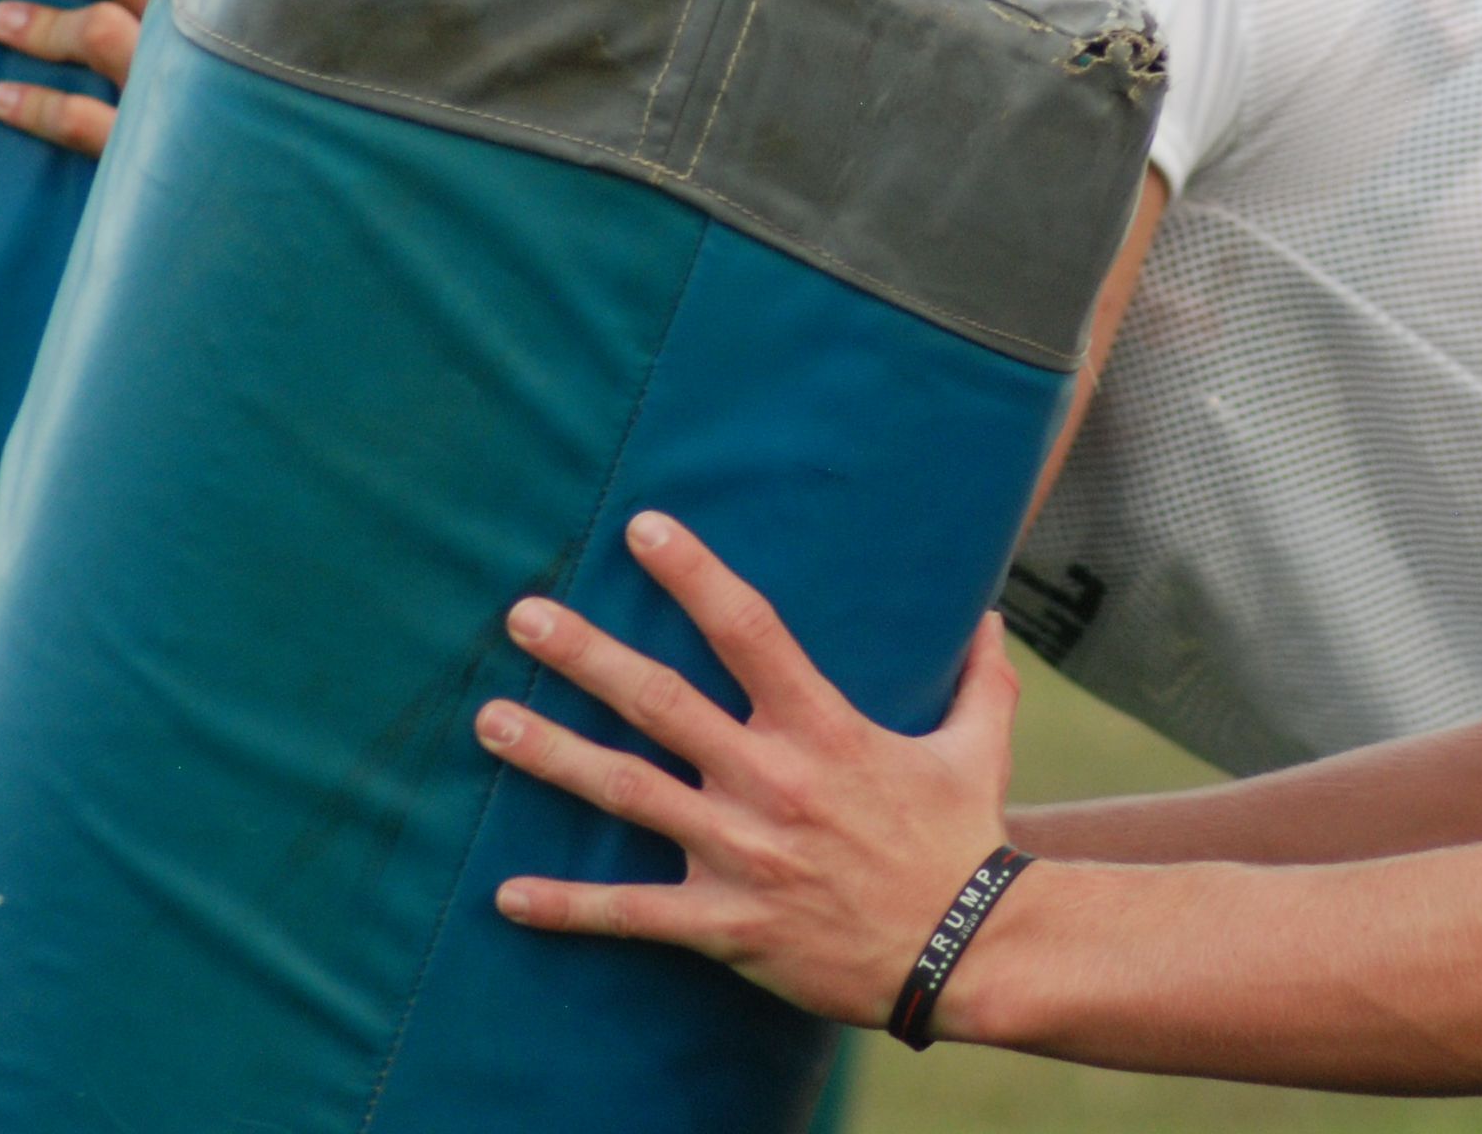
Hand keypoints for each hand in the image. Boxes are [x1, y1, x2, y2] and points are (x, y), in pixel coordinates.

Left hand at [481, 511, 1022, 1026]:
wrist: (968, 952)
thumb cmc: (965, 843)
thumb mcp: (979, 748)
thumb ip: (980, 679)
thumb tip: (991, 616)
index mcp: (824, 728)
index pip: (749, 629)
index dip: (694, 573)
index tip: (641, 528)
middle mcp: (772, 781)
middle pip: (660, 701)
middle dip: (585, 654)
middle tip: (522, 616)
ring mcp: (742, 853)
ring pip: (628, 792)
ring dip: (552, 755)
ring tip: (490, 721)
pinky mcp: (727, 924)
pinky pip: (632, 914)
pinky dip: (567, 907)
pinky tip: (506, 896)